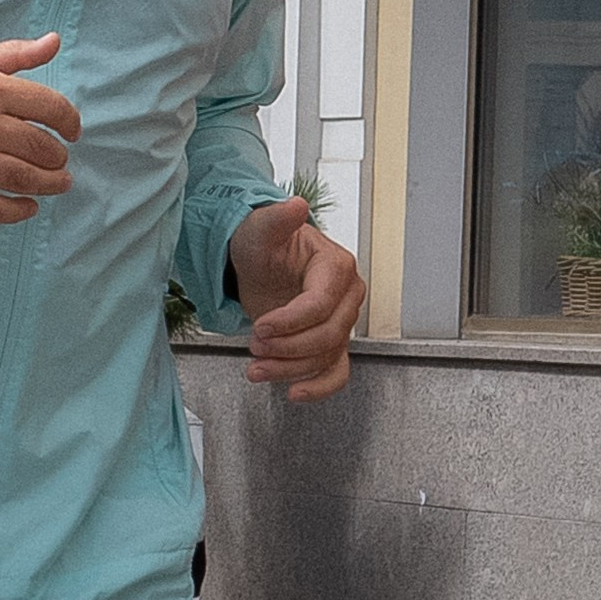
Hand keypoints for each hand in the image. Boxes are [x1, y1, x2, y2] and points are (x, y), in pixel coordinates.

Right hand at [0, 37, 79, 223]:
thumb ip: (14, 55)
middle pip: (40, 148)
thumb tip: (55, 42)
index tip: (72, 130)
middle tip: (60, 160)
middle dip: (59, 156)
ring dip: (49, 185)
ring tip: (59, 183)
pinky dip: (16, 211)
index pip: (49, 107)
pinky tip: (29, 207)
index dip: (69, 121)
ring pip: (22, 180)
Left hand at [228, 197, 364, 399]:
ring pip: (326, 358)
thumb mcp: (261, 230)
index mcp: (336, 267)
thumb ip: (277, 220)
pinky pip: (335, 372)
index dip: (291, 321)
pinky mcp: (328, 344)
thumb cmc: (263, 244)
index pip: (321, 304)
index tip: (262, 327)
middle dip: (288, 347)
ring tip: (256, 368)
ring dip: (290, 370)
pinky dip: (318, 388)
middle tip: (255, 344)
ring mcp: (339, 323)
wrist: (259, 263)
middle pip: (327, 335)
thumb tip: (295, 206)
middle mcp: (345, 297)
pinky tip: (295, 393)